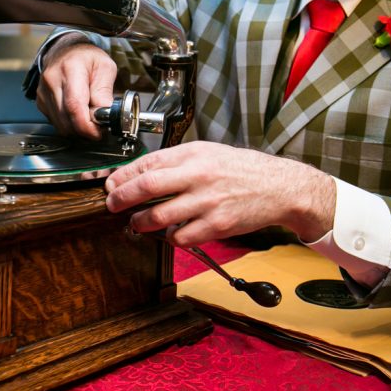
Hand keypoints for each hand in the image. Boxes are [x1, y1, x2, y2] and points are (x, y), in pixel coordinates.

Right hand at [35, 38, 116, 139]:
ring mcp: (43, 92)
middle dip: (84, 130)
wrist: (66, 50)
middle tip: (98, 127)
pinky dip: (68, 124)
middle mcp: (52, 80)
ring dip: (76, 129)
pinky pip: (54, 122)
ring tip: (89, 119)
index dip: (87, 126)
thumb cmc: (87, 58)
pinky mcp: (40, 101)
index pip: (74, 106)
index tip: (99, 132)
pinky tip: (77, 114)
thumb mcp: (105, 68)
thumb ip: (104, 92)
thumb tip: (104, 115)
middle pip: (66, 119)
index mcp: (70, 69)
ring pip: (60, 124)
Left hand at [104, 141, 335, 245]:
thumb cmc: (240, 169)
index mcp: (192, 154)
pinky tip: (172, 232)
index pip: (146, 163)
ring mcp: (207, 202)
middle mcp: (198, 175)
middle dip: (121, 199)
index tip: (111, 185)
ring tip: (137, 223)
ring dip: (140, 223)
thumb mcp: (206, 153)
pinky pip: (180, 237)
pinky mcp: (216, 226)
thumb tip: (138, 174)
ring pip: (158, 217)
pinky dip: (170, 237)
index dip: (122, 177)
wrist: (278, 186)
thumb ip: (174, 162)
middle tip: (112, 205)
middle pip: (146, 187)